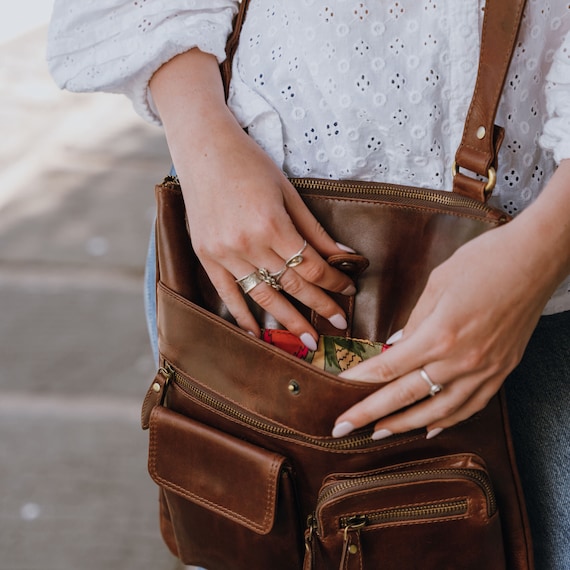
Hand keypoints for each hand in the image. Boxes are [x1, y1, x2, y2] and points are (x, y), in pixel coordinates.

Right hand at [150, 49, 355, 346]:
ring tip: (307, 340)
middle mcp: (248, 244)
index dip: (334, 282)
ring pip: (263, 297)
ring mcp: (224, 254)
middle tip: (339, 325)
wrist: (203, 148)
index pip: (312, 266)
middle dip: (320, 306)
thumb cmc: (250, 164)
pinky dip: (242, 316)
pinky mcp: (206, 257)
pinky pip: (227, 294)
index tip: (349, 290)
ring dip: (288, 321)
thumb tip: (343, 255)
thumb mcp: (288, 191)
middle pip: (292, 286)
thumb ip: (314, 228)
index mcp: (272, 225)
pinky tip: (257, 334)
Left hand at [332, 214, 562, 439]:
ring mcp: (485, 370)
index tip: (339, 395)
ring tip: (380, 433)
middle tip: (343, 429)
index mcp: (439, 335)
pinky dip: (448, 420)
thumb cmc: (483, 261)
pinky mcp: (502, 371)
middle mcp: (461, 360)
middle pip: (406, 396)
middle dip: (370, 415)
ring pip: (439, 410)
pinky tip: (431, 427)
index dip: (360, 385)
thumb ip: (413, 321)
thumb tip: (395, 347)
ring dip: (406, 425)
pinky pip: (471, 406)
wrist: (535, 258)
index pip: (388, 369)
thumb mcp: (437, 284)